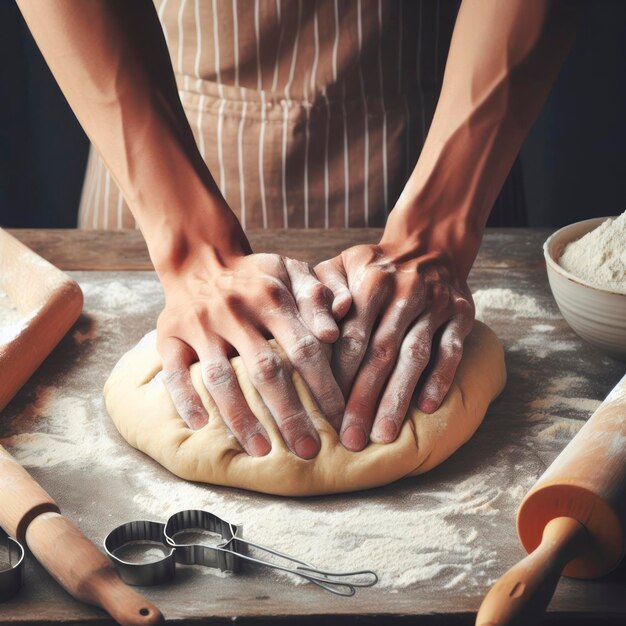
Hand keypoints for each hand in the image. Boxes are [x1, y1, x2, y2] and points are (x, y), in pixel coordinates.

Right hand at [156, 250, 344, 458]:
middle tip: (308, 450)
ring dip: (241, 417)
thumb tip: (334, 333)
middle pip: (265, 370)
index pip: (303, 347)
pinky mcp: (169, 336)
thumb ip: (316, 298)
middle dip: (289, 414)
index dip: (323, 386)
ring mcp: (199, 325)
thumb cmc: (256, 276)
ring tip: (262, 450)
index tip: (337, 418)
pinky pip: (175, 372)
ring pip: (221, 378)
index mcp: (270, 296)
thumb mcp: (291, 272)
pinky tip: (200, 427)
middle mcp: (234, 311)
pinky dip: (185, 400)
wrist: (201, 259)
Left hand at [315, 244, 474, 451]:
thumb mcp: (341, 265)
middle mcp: (405, 292)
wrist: (427, 244)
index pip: (351, 335)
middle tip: (351, 438)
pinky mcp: (461, 314)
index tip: (325, 410)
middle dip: (364, 397)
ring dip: (399, 397)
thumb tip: (320, 329)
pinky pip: (451, 350)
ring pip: (415, 356)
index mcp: (371, 282)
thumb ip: (323, 292)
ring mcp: (436, 304)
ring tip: (383, 433)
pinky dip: (440, 379)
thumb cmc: (373, 267)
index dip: (338, 375)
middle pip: (381, 352)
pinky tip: (426, 408)